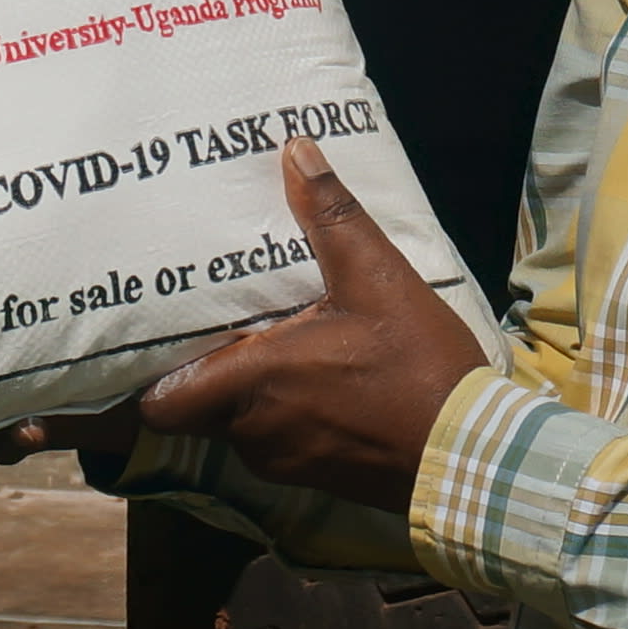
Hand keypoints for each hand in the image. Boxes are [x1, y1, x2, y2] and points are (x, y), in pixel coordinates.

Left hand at [128, 135, 486, 513]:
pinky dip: (282, 413)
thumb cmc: (418, 368)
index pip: (161, 401)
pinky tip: (311, 376)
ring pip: (237, 425)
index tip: (167, 332)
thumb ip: (332, 216)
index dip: (154, 373)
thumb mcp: (378, 278)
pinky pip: (276, 441)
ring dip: (247, 390)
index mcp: (252, 382)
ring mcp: (284, 460)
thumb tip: (296, 151)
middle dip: (205, 368)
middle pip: (196, 408)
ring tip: (267, 340)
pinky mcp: (315, 477)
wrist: (473, 455)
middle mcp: (254, 431)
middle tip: (221, 321)